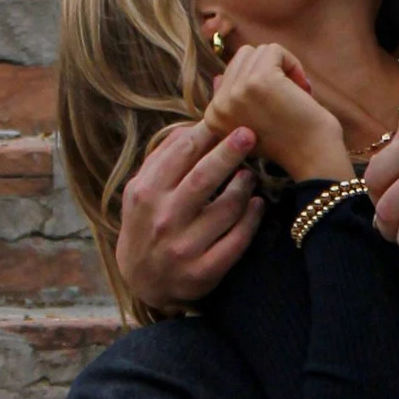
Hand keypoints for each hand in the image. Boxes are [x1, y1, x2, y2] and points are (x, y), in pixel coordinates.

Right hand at [114, 119, 263, 313]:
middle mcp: (164, 219)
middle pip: (204, 177)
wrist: (143, 281)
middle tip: (250, 134)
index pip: (181, 153)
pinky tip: (257, 204)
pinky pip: (238, 239)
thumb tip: (193, 125)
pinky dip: (252, 218)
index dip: (208, 132)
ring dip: (244, 186)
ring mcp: (184, 247)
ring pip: (227, 208)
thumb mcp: (142, 190)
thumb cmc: (147, 223)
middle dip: (230, 152)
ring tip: (250, 174)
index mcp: (146, 193)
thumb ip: (163, 157)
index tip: (228, 117)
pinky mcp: (204, 270)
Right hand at [205, 41, 347, 184]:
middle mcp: (218, 105)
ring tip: (295, 93)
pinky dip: (293, 63)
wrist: (314, 159)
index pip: (230, 73)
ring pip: (258, 51)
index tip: (276, 106)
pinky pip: (274, 50)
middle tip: (289, 96)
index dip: (258, 82)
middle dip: (270, 70)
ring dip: (282, 66)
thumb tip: (217, 76)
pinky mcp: (258, 81)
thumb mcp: (251, 125)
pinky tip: (302, 88)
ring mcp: (235, 92)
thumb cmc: (289, 143)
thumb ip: (232, 101)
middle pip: (242, 58)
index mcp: (212, 116)